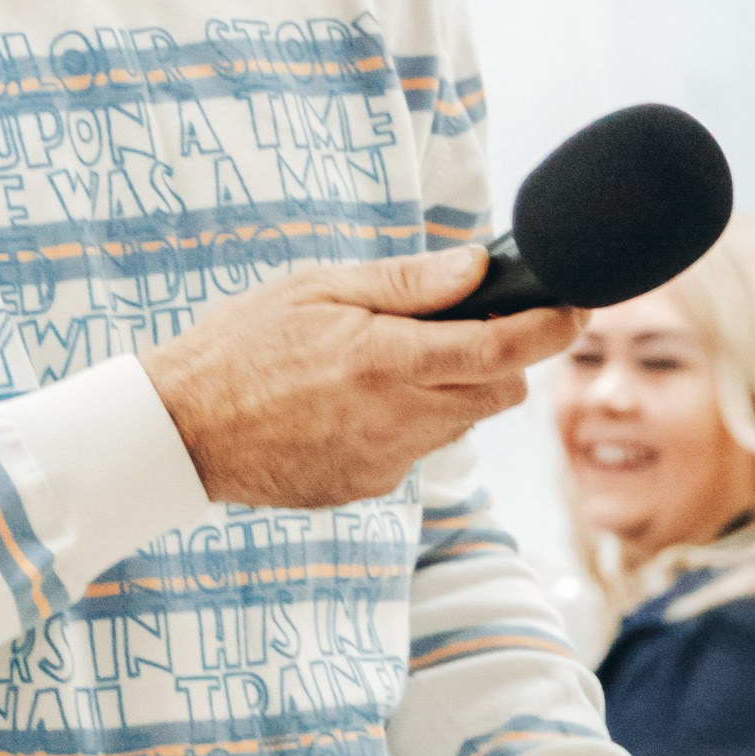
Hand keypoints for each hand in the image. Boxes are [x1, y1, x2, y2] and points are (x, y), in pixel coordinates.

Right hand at [144, 244, 578, 508]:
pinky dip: (406, 422)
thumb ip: (405, 283)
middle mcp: (395, 418)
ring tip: (388, 362)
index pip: (501, 350)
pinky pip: (415, 450)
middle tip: (467, 326)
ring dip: (451, 390)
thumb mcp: (316, 288)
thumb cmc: (239, 345)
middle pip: (498, 394)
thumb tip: (477, 268)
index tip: (575, 308)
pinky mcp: (366, 487)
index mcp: (386, 361)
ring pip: (460, 424)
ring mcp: (384, 461)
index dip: (551, 329)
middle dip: (502, 359)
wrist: (179, 430)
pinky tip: (352, 402)